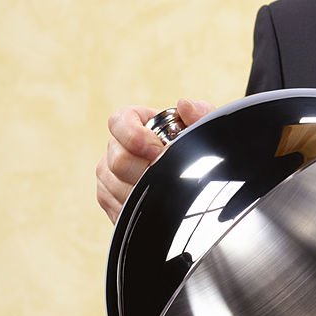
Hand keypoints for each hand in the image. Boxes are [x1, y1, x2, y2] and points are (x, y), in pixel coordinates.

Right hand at [96, 98, 214, 222]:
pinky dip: (139, 210)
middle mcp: (117, 147)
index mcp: (135, 123)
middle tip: (172, 176)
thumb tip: (185, 106)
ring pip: (115, 186)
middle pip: (118, 160)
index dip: (134, 136)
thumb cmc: (198, 148)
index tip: (158, 150)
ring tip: (169, 192)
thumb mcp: (206, 129)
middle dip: (146, 171)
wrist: (200, 179)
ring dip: (145, 192)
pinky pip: (116, 207)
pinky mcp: (109, 198)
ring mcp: (109, 173)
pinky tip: (159, 207)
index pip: (118, 122)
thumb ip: (200, 115)